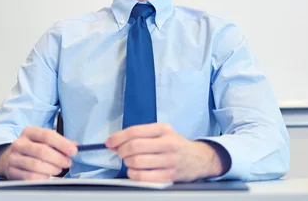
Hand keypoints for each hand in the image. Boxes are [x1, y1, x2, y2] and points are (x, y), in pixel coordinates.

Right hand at [0, 127, 77, 179]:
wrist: (8, 158)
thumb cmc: (31, 148)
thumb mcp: (42, 140)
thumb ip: (58, 141)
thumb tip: (74, 146)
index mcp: (28, 132)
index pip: (47, 135)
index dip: (62, 143)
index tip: (73, 150)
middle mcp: (19, 143)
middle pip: (42, 151)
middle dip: (59, 158)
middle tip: (67, 162)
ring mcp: (13, 158)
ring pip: (36, 166)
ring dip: (52, 169)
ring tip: (58, 169)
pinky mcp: (12, 172)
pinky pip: (31, 177)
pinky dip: (43, 177)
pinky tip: (46, 175)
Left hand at [105, 123, 225, 182]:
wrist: (198, 158)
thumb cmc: (176, 145)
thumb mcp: (161, 133)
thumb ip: (139, 135)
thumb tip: (115, 142)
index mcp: (163, 130)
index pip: (134, 132)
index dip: (118, 137)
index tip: (110, 142)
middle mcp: (167, 143)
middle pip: (134, 146)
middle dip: (121, 151)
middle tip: (121, 153)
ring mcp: (169, 161)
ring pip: (137, 162)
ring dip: (127, 163)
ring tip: (130, 162)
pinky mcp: (169, 176)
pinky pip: (143, 177)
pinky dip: (133, 175)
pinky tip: (135, 171)